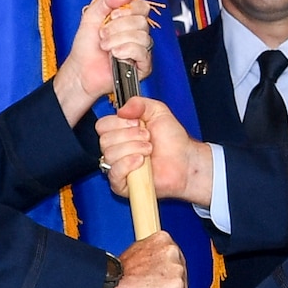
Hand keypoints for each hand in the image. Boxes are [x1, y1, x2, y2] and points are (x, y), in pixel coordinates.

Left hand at [54, 0, 155, 122]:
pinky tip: (115, 54)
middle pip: (142, 21)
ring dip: (118, 40)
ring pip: (142, 36)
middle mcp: (137, 34)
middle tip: (103, 34)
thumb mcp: (91, 16)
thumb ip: (106, 0)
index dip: (130, 9)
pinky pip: (142, 52)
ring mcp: (141, 50)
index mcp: (128, 20)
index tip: (113, 15)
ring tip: (105, 47)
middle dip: (118, 27)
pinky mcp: (143, 66)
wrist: (80, 71)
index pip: (143, 7)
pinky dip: (126, 50)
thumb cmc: (86, 48)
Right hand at [97, 98, 211, 205]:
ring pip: (110, 155)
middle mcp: (116, 149)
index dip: (119, 123)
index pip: (102, 125)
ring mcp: (118, 167)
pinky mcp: (122, 184)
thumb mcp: (157, 111)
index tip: (137, 123)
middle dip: (130, 136)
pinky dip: (128, 164)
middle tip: (147, 138)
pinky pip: (114, 173)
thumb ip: (139, 103)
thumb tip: (121, 109)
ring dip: (133, 149)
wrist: (185, 161)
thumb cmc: (172, 140)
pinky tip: (141, 161)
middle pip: (105, 140)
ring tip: (149, 150)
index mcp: (120, 131)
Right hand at [107, 232, 186, 287]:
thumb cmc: (119, 273)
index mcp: (163, 239)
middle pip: (181, 271)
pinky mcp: (177, 287)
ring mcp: (177, 268)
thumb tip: (155, 263)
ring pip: (182, 287)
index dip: (166, 270)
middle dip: (170, 282)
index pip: (174, 257)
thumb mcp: (137, 252)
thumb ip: (151, 255)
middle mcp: (173, 251)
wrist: (112, 284)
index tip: (160, 276)